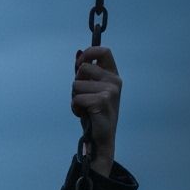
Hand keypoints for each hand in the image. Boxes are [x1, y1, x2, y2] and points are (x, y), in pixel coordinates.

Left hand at [71, 45, 120, 176]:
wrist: (100, 139)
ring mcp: (110, 91)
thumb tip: (78, 53)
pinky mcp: (102, 101)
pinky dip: (75, 108)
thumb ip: (85, 73)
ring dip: (74, 98)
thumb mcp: (89, 90)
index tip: (79, 64)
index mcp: (113, 75)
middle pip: (83, 68)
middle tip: (82, 98)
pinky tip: (84, 115)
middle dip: (75, 83)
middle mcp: (115, 81)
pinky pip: (77, 98)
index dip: (88, 53)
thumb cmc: (93, 114)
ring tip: (84, 109)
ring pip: (76, 85)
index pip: (103, 51)